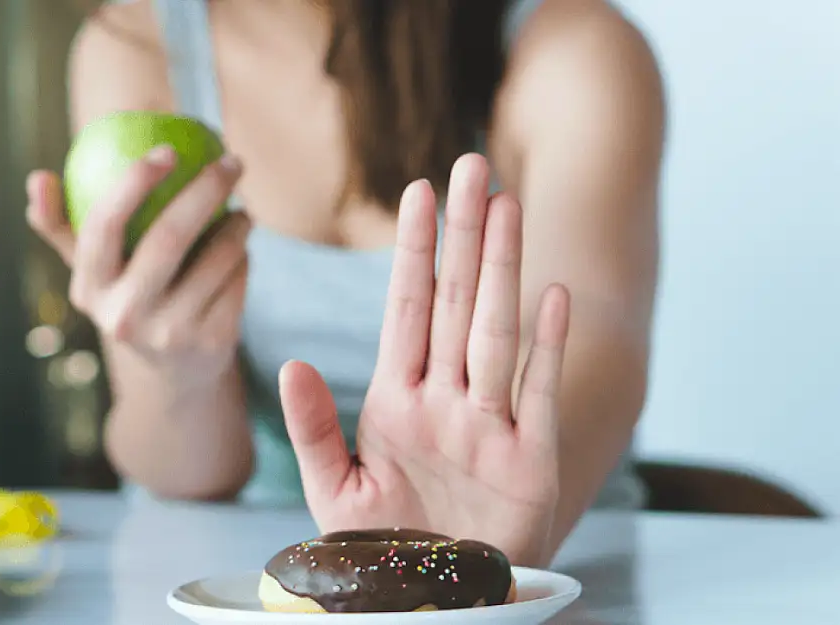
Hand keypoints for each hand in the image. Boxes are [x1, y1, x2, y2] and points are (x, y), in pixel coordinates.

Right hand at [26, 147, 250, 382]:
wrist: (175, 373)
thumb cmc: (129, 298)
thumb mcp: (94, 272)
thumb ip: (62, 226)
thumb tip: (37, 178)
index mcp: (89, 290)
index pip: (103, 225)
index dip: (134, 182)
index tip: (166, 150)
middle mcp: (125, 316)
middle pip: (169, 236)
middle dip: (206, 189)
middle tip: (231, 162)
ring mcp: (169, 334)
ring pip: (216, 257)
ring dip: (237, 225)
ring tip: (241, 212)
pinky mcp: (211, 343)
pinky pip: (237, 279)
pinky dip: (244, 257)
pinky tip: (241, 251)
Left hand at [278, 154, 570, 566]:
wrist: (433, 602)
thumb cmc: (383, 549)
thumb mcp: (334, 490)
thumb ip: (313, 427)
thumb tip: (290, 363)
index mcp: (397, 401)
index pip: (406, 309)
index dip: (413, 251)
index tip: (417, 193)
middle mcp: (446, 400)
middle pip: (454, 302)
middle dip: (462, 235)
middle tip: (471, 165)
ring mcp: (490, 426)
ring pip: (495, 331)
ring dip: (502, 269)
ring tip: (507, 205)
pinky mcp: (530, 461)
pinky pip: (539, 394)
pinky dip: (547, 347)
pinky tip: (553, 295)